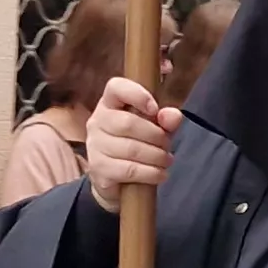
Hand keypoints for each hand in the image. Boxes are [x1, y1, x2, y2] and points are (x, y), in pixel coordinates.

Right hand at [83, 77, 178, 212]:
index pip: (116, 87)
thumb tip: (173, 116)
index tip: (155, 109)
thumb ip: (166, 119)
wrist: (117, 180)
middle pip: (128, 123)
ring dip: (156, 156)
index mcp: (109, 103)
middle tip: (167, 145)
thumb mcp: (156, 128)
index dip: (137, 94)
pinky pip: (129, 170)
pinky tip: (160, 174)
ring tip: (166, 160)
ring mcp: (94, 146)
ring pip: (131, 149)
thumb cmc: (137, 145)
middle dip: (156, 136)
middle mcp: (97, 122)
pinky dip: (151, 173)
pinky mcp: (98, 169)